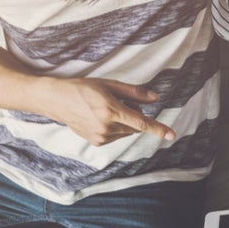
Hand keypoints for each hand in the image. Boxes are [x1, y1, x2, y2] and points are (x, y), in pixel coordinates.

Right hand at [47, 78, 175, 145]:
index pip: (141, 122)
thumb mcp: (109, 85)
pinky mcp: (97, 142)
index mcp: (110, 111)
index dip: (158, 129)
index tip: (172, 135)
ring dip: (124, 122)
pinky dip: (114, 128)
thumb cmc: (82, 88)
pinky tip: (99, 118)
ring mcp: (101, 137)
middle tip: (118, 102)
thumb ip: (134, 93)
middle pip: (135, 126)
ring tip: (105, 109)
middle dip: (134, 115)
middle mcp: (106, 127)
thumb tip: (156, 99)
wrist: (56, 100)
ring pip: (127, 132)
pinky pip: (116, 137)